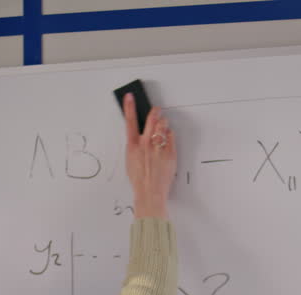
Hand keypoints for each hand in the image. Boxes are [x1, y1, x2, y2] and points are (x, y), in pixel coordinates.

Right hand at [123, 93, 175, 218]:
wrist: (150, 191)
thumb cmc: (138, 179)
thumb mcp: (130, 160)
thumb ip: (135, 146)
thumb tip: (140, 137)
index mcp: (133, 145)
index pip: (130, 121)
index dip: (129, 106)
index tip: (130, 96)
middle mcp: (146, 143)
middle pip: (151, 119)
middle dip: (154, 111)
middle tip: (156, 109)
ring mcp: (159, 147)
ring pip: (163, 125)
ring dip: (162, 124)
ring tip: (162, 127)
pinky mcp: (170, 152)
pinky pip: (171, 136)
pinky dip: (169, 135)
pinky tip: (167, 140)